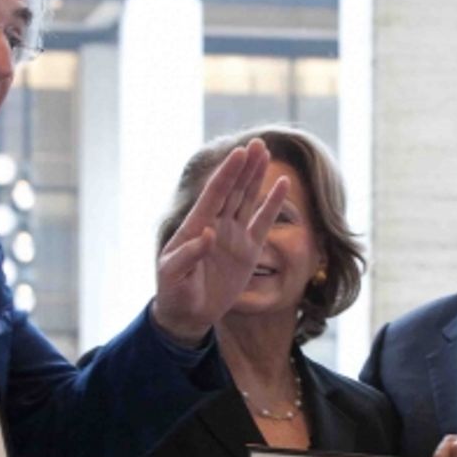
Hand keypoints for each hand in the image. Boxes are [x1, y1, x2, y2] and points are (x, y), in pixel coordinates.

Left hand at [152, 139, 288, 345]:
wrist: (187, 313)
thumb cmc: (173, 291)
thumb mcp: (173, 274)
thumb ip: (189, 254)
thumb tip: (208, 234)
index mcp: (196, 225)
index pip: (215, 193)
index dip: (227, 173)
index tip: (239, 153)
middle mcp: (216, 224)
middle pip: (233, 189)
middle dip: (245, 167)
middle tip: (257, 143)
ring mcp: (233, 236)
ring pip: (247, 199)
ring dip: (257, 177)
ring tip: (266, 153)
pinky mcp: (249, 251)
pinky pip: (263, 223)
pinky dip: (273, 204)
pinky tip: (283, 185)